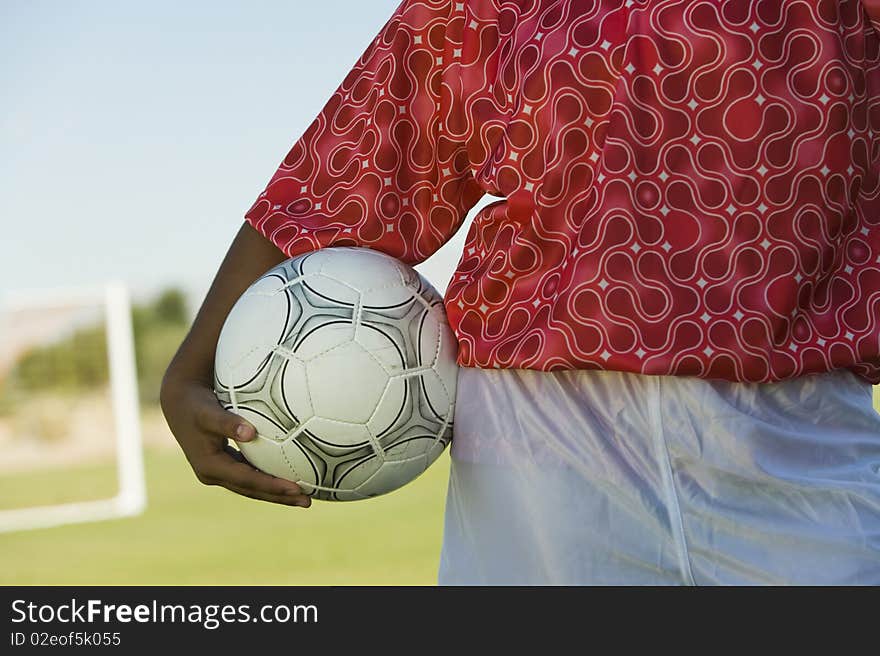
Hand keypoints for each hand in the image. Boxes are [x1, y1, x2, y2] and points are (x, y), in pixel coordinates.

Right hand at [160, 375, 311, 507]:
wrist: (178, 402)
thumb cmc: (196, 405)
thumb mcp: (209, 413)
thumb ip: (228, 422)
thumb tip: (251, 433)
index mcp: (210, 466)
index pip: (248, 480)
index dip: (272, 486)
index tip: (296, 488)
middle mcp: (213, 474)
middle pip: (252, 490)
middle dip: (280, 497)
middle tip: (307, 502)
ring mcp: (218, 472)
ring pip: (252, 486)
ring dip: (276, 492)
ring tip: (303, 497)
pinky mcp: (223, 465)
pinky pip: (249, 476)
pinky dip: (267, 479)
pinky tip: (286, 478)